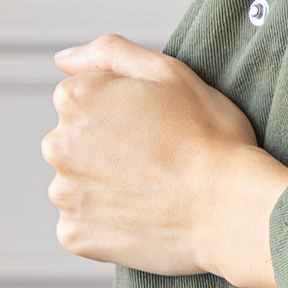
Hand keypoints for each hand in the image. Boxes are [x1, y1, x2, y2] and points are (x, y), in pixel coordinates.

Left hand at [41, 34, 287, 286]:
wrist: (230, 208)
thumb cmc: (209, 136)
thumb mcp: (168, 72)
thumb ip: (109, 52)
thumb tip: (61, 60)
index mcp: (75, 99)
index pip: (86, 98)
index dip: (126, 110)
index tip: (157, 125)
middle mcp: (57, 145)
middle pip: (76, 141)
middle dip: (108, 147)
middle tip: (158, 158)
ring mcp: (63, 194)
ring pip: (79, 184)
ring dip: (107, 186)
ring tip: (154, 190)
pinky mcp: (73, 235)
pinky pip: (83, 224)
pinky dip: (106, 222)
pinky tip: (142, 217)